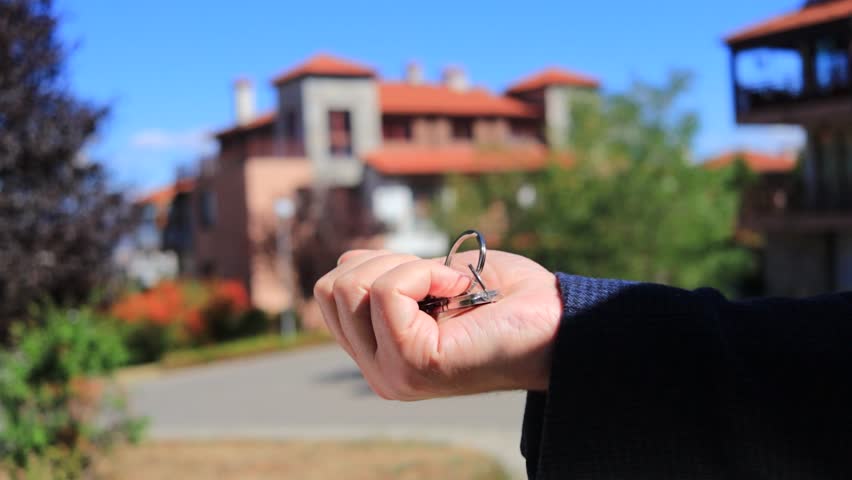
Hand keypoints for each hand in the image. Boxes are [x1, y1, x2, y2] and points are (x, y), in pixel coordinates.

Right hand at [313, 249, 562, 399]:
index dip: (374, 265)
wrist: (557, 320)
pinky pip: (387, 291)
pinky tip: (459, 290)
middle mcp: (378, 371)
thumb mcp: (432, 279)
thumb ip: (387, 278)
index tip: (426, 275)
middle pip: (331, 290)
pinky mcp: (411, 363)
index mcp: (379, 353)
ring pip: (350, 287)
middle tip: (437, 279)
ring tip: (450, 287)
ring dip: (407, 267)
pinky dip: (425, 274)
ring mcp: (391, 372)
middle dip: (383, 263)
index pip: (331, 294)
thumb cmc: (504, 298)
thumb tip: (348, 261)